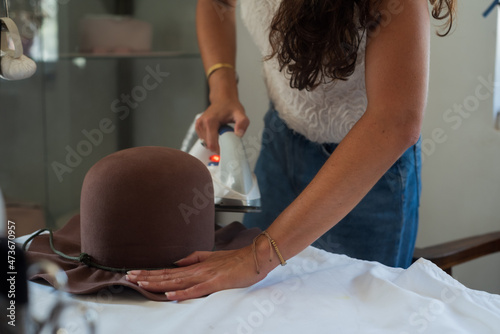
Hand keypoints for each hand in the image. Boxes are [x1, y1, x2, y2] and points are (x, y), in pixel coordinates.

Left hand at [125, 244, 272, 300]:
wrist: (256, 257)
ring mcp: (206, 276)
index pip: (169, 270)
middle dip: (148, 277)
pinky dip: (182, 292)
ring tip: (141, 283)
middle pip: (168, 275)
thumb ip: (195, 258)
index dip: (151, 272)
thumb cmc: (236, 259)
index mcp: (196, 266)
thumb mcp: (213, 257)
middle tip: (129, 277)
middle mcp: (198, 270)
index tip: (135, 273)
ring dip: (159, 283)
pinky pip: (197, 290)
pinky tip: (170, 295)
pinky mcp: (216, 282)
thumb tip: (177, 262)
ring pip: (178, 281)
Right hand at [195, 99, 248, 152]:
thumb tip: (239, 134)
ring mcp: (198, 125)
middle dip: (218, 146)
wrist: (223, 99)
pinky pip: (204, 140)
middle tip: (227, 138)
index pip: (212, 144)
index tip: (227, 149)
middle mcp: (201, 123)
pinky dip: (211, 139)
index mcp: (210, 121)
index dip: (220, 150)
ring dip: (215, 142)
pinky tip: (217, 132)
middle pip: (208, 145)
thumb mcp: (240, 114)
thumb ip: (242, 123)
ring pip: (206, 143)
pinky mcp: (198, 127)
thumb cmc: (230, 106)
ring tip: (222, 133)